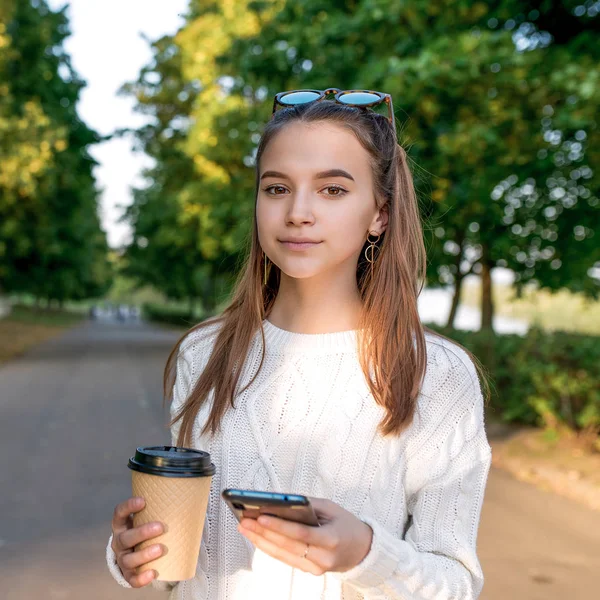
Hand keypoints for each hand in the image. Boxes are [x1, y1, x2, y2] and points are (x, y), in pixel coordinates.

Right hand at [111, 497, 165, 587]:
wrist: (137, 552)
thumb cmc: (146, 528)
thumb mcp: (148, 517)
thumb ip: (160, 508)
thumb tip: (189, 493)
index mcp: (123, 524)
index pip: (119, 513)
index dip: (128, 507)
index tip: (143, 501)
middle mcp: (119, 541)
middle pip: (126, 538)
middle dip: (142, 532)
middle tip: (160, 527)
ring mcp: (122, 558)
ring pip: (128, 559)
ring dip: (144, 554)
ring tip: (161, 548)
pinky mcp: (128, 574)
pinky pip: (132, 578)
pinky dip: (141, 578)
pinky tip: (153, 573)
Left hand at [237, 497, 372, 575]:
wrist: (363, 550)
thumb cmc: (347, 524)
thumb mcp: (331, 508)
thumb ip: (307, 505)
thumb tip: (281, 502)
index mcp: (331, 539)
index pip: (300, 534)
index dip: (279, 526)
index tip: (261, 517)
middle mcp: (323, 558)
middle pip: (287, 546)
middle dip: (263, 533)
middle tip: (245, 521)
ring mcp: (316, 568)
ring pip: (283, 555)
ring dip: (261, 542)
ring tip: (245, 528)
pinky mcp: (310, 571)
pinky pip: (286, 559)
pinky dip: (270, 548)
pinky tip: (258, 538)